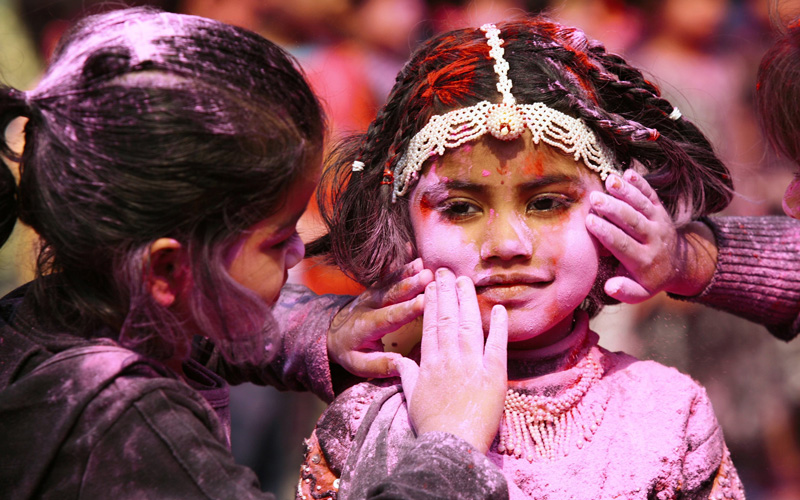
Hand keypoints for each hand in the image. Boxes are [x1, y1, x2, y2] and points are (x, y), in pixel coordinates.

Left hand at [328, 258, 432, 377]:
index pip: (388, 317)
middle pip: (390, 294)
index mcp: (365, 326)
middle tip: (428, 276)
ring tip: (424, 263)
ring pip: (390, 281)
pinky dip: (400, 261)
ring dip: (407, 271)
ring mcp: (371, 294)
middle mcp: (368, 306)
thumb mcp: (359, 365)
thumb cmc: (350, 351)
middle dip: (410, 284)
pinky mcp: (375, 286)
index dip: (406, 309)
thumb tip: (400, 365)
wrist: (332, 333)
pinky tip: (412, 247)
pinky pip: (388, 273)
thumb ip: (379, 365)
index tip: (424, 302)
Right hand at [395, 268, 507, 453]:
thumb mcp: (412, 398)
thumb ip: (407, 375)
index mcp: (429, 363)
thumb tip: (400, 360)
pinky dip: (499, 325)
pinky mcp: (494, 375)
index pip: (430, 325)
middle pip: (447, 318)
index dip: (432, 303)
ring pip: (468, 325)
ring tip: (466, 282)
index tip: (432, 286)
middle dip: (447, 293)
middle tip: (447, 272)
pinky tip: (499, 308)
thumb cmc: (431, 426)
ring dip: (467, 301)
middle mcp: (449, 358)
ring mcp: (472, 364)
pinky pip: (497, 344)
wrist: (451, 446)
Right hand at [586, 170, 717, 302]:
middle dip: (614, 209)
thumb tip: (610, 287)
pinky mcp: (661, 210)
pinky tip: (627, 172)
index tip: (590, 221)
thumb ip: (625, 292)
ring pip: (642, 205)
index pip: (623, 244)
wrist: (679, 264)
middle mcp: (653, 239)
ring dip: (626, 192)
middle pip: (633, 221)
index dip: (606, 232)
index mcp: (644, 261)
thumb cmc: (649, 279)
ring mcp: (659, 222)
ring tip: (609, 180)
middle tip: (594, 198)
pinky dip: (641, 183)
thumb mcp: (640, 294)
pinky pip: (652, 195)